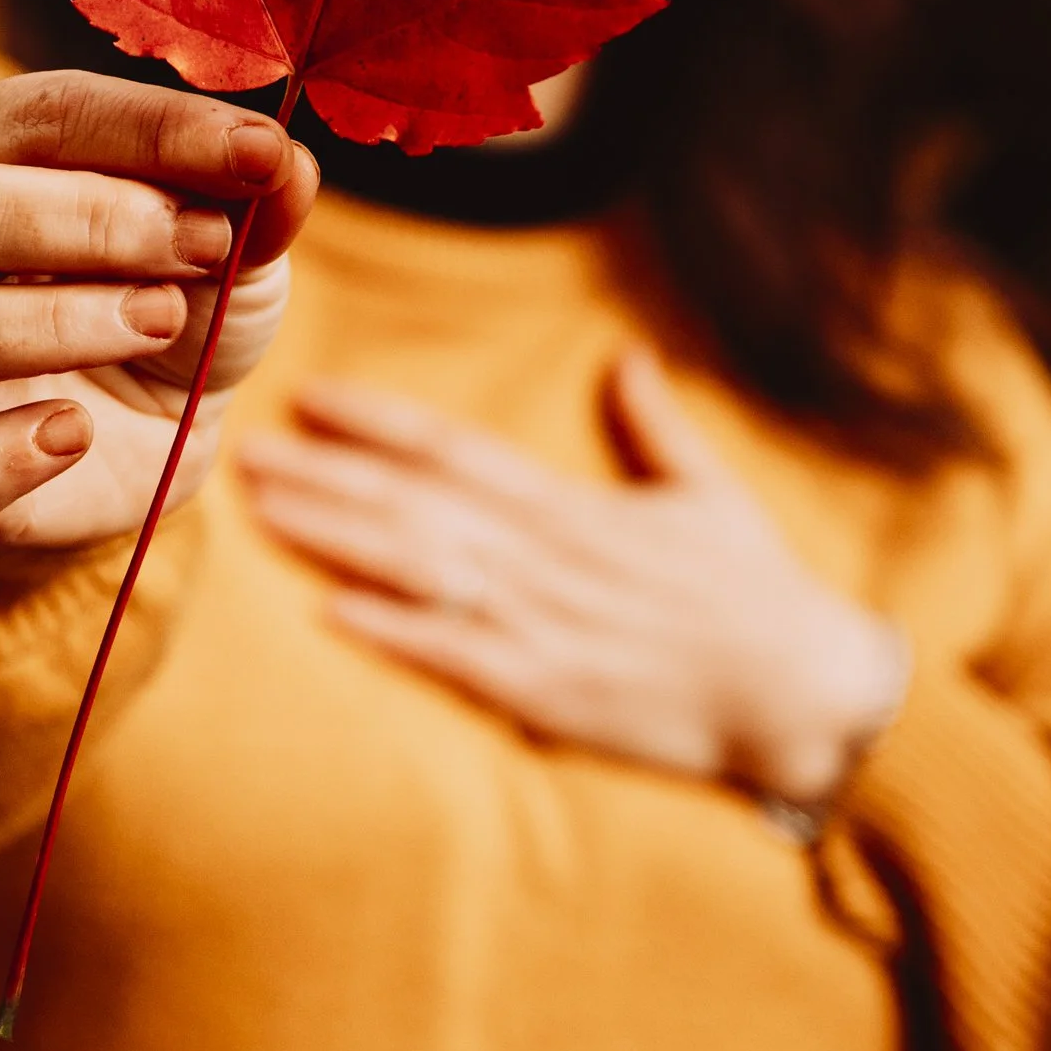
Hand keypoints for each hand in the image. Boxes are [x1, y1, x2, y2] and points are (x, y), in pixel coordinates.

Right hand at [0, 71, 316, 549]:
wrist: (149, 434)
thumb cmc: (167, 302)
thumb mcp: (230, 246)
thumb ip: (253, 201)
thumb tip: (286, 162)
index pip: (39, 116)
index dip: (152, 130)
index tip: (257, 154)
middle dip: (92, 222)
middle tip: (204, 247)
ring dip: (54, 324)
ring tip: (159, 323)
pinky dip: (11, 452)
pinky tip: (79, 433)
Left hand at [235, 347, 908, 815]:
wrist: (805, 695)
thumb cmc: (759, 595)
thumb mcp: (711, 493)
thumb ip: (658, 424)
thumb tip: (629, 355)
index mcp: (577, 507)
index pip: (456, 449)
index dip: (379, 422)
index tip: (312, 397)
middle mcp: (549, 557)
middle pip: (415, 503)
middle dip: (325, 475)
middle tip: (245, 451)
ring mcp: (546, 625)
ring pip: (420, 568)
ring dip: (335, 538)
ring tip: (262, 512)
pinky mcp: (551, 694)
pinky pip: (458, 658)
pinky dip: (395, 632)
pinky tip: (330, 612)